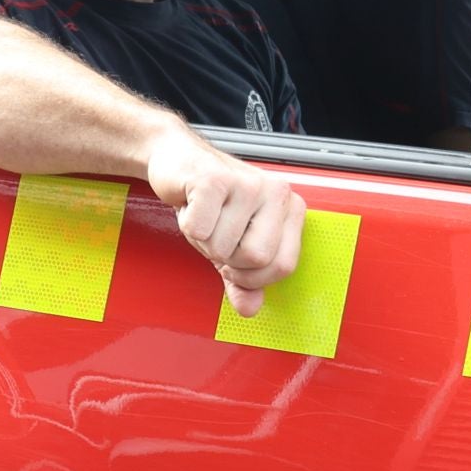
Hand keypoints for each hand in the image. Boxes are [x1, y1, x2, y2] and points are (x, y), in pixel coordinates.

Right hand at [145, 124, 305, 316]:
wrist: (179, 161)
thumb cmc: (212, 202)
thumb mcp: (232, 245)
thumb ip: (243, 279)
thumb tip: (250, 309)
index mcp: (291, 209)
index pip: (284, 266)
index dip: (254, 277)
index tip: (236, 263)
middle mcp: (277, 193)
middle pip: (256, 258)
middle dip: (226, 259)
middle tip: (216, 235)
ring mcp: (248, 184)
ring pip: (223, 246)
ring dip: (203, 241)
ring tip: (204, 217)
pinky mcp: (215, 180)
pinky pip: (199, 229)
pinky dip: (188, 226)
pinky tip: (192, 206)